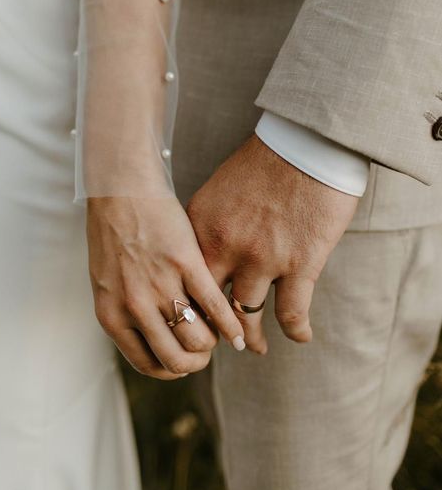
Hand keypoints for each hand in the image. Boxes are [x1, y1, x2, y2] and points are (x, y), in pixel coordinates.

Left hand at [86, 196, 244, 379]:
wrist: (120, 189)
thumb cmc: (112, 233)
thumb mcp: (108, 281)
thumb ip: (127, 311)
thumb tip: (155, 336)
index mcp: (112, 314)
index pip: (147, 363)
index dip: (172, 368)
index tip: (185, 360)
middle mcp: (135, 306)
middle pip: (176, 358)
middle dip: (197, 362)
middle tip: (207, 351)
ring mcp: (161, 285)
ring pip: (198, 338)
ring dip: (213, 342)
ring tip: (221, 333)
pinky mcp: (186, 262)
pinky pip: (215, 306)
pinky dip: (231, 324)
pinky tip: (238, 330)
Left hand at [186, 134, 357, 352]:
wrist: (306, 142)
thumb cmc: (264, 161)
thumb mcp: (219, 190)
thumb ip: (207, 225)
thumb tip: (202, 252)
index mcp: (201, 227)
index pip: (183, 281)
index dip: (186, 304)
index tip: (190, 317)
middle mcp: (225, 247)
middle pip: (208, 306)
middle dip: (210, 331)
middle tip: (214, 342)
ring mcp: (261, 259)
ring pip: (247, 318)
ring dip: (249, 338)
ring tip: (253, 348)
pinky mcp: (299, 264)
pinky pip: (291, 313)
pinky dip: (296, 330)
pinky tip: (300, 337)